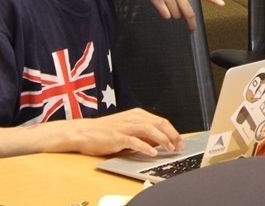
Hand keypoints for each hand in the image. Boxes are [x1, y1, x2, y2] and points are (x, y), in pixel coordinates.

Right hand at [0, 107, 183, 157]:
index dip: (173, 131)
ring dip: (163, 140)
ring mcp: (125, 126)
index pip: (161, 121)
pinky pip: (134, 141)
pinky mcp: (116, 136)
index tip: (180, 141)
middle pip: (159, 123)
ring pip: (150, 130)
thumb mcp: (127, 128)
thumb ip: (143, 133)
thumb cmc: (105, 132)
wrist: (82, 132)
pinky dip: (145, 146)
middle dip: (172, 135)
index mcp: (138, 114)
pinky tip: (152, 152)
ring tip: (169, 149)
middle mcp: (133, 118)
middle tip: (179, 146)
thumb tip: (160, 141)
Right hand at [109, 0, 224, 31]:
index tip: (222, 4)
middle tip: (191, 30)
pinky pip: (165, 15)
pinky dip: (163, 14)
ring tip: (164, 4)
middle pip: (188, 13)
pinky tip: (159, 6)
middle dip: (190, 23)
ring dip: (172, 14)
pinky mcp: (158, 0)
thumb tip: (184, 11)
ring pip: (175, 15)